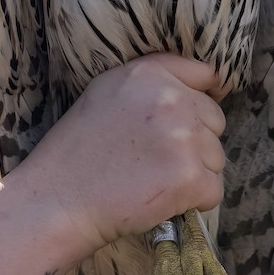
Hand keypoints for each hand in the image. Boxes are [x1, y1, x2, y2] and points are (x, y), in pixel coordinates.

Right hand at [15, 55, 226, 256]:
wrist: (56, 201)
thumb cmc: (77, 152)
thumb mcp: (106, 92)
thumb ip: (153, 81)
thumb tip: (208, 83)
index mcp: (149, 73)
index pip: (205, 75)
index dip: (199, 101)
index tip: (186, 121)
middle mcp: (170, 99)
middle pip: (215, 120)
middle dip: (195, 141)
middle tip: (155, 160)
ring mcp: (182, 138)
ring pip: (216, 158)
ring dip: (195, 173)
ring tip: (153, 180)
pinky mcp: (189, 177)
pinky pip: (213, 191)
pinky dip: (194, 201)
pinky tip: (162, 200)